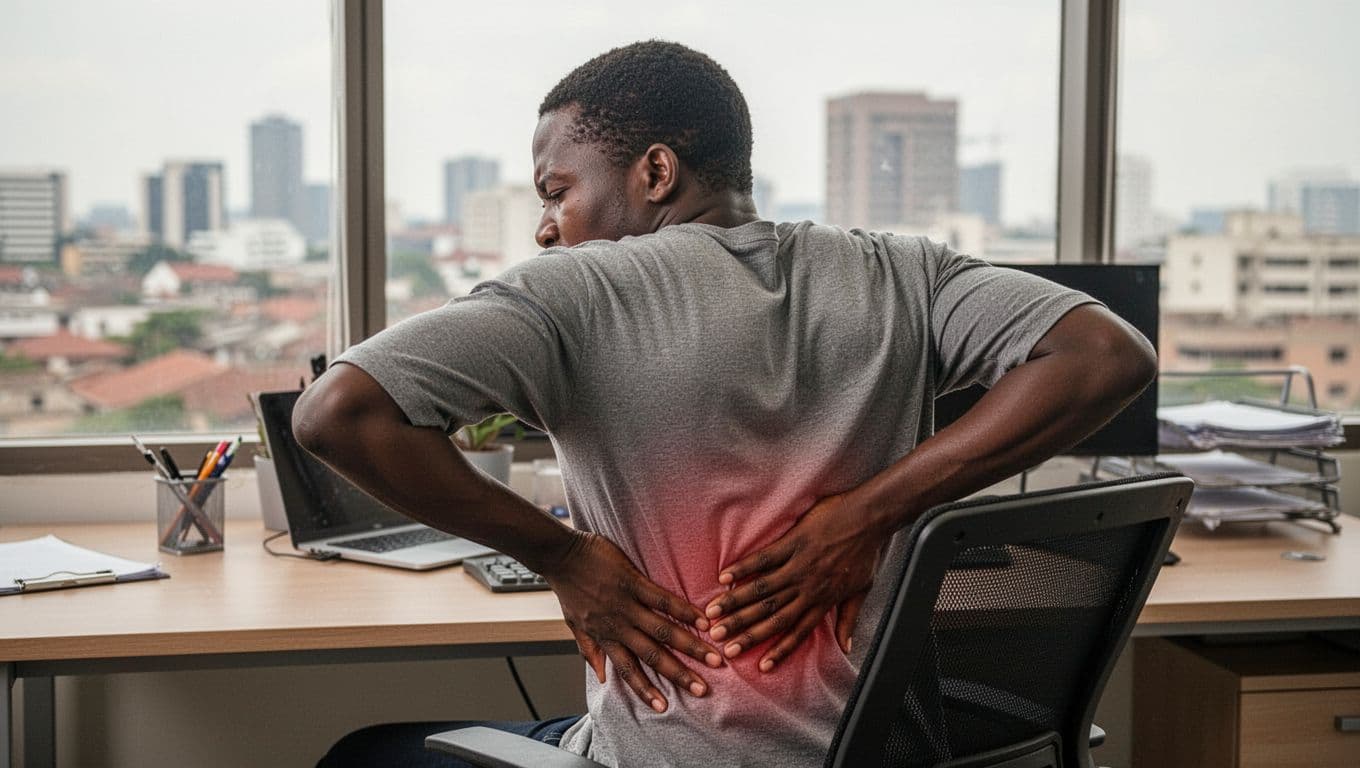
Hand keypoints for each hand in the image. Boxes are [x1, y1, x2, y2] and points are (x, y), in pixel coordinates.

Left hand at [543, 530, 723, 711]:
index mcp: (604, 637)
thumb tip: (600, 677)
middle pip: (652, 655)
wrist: (558, 556)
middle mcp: (617, 626)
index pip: (627, 670)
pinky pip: (662, 599)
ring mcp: (626, 604)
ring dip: (690, 646)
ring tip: (713, 657)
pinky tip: (702, 619)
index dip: (645, 690)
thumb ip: (589, 650)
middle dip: (679, 674)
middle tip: (702, 689)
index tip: (663, 707)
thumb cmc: (568, 588)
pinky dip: (683, 610)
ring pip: (662, 630)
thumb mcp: (573, 624)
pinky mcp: (632, 581)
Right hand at [704, 493, 883, 671]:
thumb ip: (849, 619)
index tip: (759, 666)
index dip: (778, 650)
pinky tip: (725, 577)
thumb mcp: (862, 590)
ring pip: (762, 589)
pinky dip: (743, 567)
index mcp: (822, 600)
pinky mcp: (793, 543)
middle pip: (771, 614)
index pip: (796, 631)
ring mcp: (798, 565)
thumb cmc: (866, 552)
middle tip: (720, 642)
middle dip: (744, 630)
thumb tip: (847, 647)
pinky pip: (763, 558)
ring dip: (736, 603)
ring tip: (714, 614)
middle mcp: (807, 587)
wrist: (870, 518)